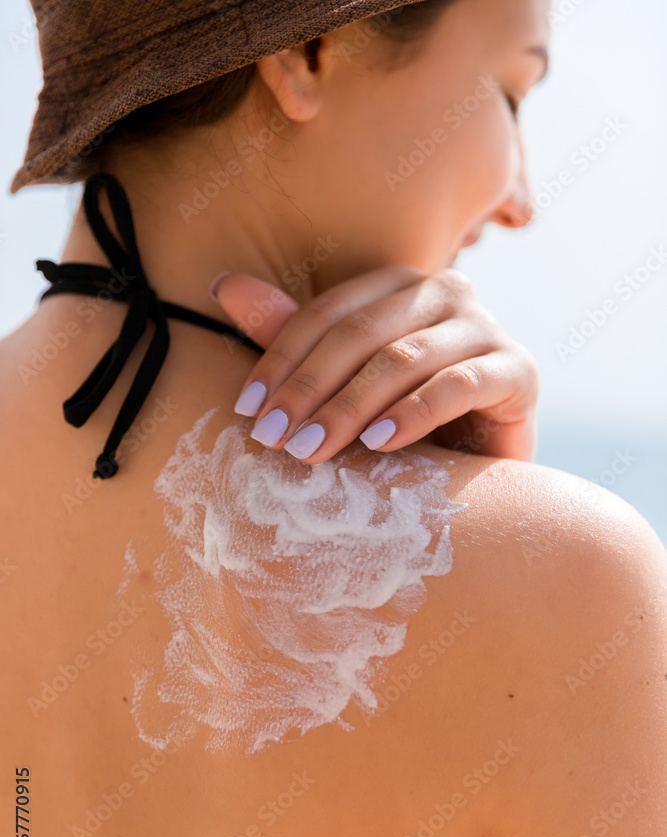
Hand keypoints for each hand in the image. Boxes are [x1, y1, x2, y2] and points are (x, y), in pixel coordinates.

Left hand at [210, 264, 538, 463]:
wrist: (479, 471)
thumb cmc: (404, 425)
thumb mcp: (341, 383)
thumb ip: (291, 335)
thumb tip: (223, 285)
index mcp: (399, 285)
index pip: (328, 313)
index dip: (282, 359)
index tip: (247, 410)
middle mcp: (447, 292)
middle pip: (362, 334)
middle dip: (309, 389)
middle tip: (273, 438)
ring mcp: (487, 328)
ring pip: (404, 359)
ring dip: (349, 408)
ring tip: (310, 450)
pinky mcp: (519, 371)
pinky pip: (459, 386)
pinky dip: (413, 415)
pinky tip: (377, 445)